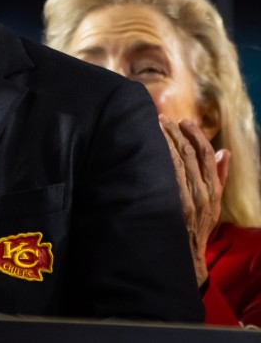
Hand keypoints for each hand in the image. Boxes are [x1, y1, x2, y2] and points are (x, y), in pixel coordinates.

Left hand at [159, 114, 226, 286]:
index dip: (197, 136)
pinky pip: (171, 176)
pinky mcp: (177, 205)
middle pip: (192, 154)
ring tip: (156, 126)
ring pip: (180, 161)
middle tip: (163, 119)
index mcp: (214, 190)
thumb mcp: (215, 204)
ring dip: (167, 141)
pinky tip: (152, 147)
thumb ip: (220, 177)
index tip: (185, 122)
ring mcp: (190, 198)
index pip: (208, 156)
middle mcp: (205, 192)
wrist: (188, 256)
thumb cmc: (198, 228)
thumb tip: (225, 151)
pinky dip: (163, 159)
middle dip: (177, 133)